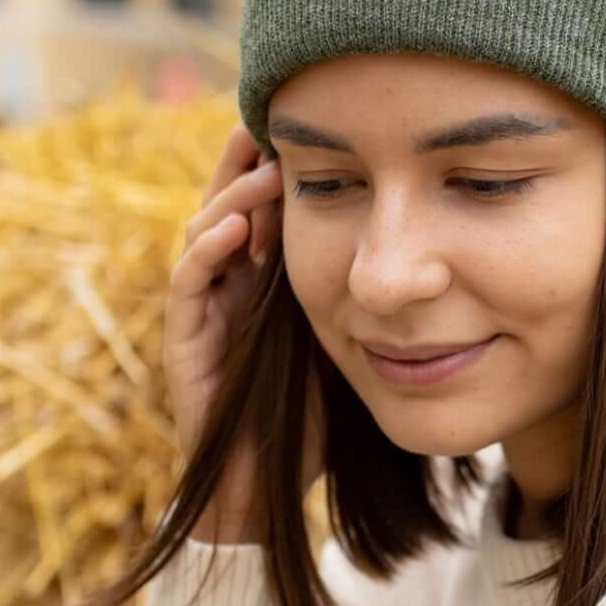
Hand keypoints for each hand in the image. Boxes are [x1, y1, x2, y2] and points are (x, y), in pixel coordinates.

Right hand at [166, 124, 324, 541]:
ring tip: (261, 165)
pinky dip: (207, 252)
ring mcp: (201, 314)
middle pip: (228, 205)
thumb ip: (361, 294)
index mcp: (262, 284)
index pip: (264, 209)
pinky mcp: (184, 345)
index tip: (306, 126)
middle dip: (246, 162)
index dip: (277, 167)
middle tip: (270, 117)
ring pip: (203, 234)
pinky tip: (234, 228)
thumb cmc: (310, 421)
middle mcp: (227, 289)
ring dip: (230, 198)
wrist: (266, 487)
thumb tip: (421, 254)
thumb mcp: (346, 340)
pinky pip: (188, 286)